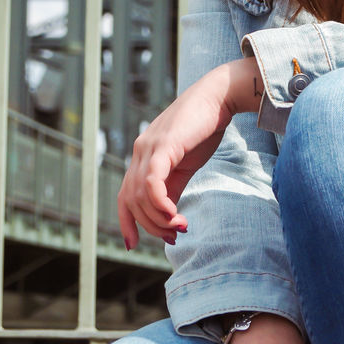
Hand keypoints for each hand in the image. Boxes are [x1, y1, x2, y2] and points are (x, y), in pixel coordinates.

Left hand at [117, 57, 264, 248]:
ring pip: (140, 195)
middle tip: (174, 236)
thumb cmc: (203, 128)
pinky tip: (175, 214)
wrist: (219, 98)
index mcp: (143, 157)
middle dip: (150, 226)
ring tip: (180, 226)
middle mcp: (140, 152)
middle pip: (131, 201)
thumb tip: (168, 215)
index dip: (126, 222)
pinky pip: (152, 182)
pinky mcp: (163, 146)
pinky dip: (160, 204)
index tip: (133, 244)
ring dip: (158, 219)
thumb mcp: (185, 164)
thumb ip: (173, 187)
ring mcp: (149, 147)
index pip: (124, 196)